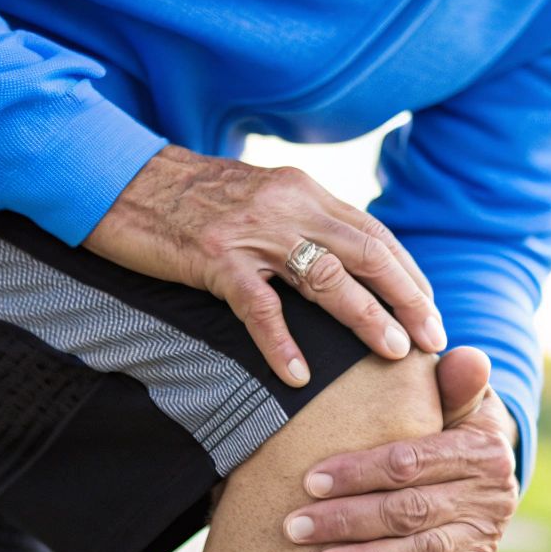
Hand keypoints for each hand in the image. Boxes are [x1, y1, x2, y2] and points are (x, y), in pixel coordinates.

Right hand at [83, 144, 444, 384]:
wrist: (116, 176)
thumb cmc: (186, 198)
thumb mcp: (258, 198)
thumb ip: (301, 223)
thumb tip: (343, 263)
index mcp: (304, 192)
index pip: (375, 235)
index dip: (408, 274)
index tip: (431, 310)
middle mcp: (289, 205)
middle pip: (368, 254)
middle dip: (408, 298)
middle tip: (433, 339)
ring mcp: (253, 231)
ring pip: (327, 276)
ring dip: (366, 316)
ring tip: (394, 351)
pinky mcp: (214, 257)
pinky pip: (259, 306)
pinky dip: (282, 343)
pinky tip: (300, 375)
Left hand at [281, 347, 518, 551]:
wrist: (490, 460)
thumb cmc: (453, 421)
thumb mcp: (459, 398)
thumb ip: (455, 382)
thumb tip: (466, 358)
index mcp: (480, 450)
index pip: (411, 462)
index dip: (359, 472)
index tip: (310, 479)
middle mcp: (489, 495)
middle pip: (410, 511)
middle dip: (348, 520)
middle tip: (294, 528)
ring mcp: (483, 535)